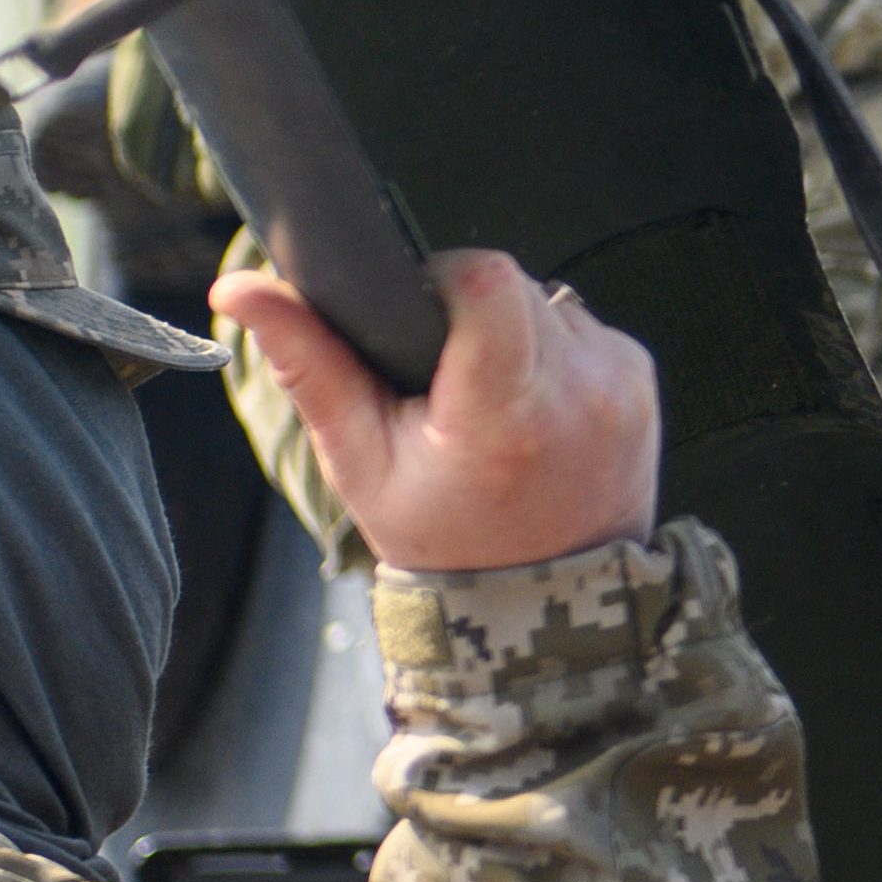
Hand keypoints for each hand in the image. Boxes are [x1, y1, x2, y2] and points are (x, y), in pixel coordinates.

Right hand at [211, 250, 661, 575]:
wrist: (544, 602)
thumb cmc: (440, 536)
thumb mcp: (360, 462)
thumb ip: (308, 365)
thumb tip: (238, 287)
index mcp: (505, 415)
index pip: (484, 279)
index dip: (439, 278)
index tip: (415, 318)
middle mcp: (579, 391)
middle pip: (508, 284)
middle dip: (465, 315)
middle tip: (444, 381)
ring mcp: (621, 383)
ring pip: (544, 300)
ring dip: (509, 333)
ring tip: (486, 403)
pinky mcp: (642, 378)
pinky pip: (581, 328)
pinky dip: (548, 353)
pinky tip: (528, 409)